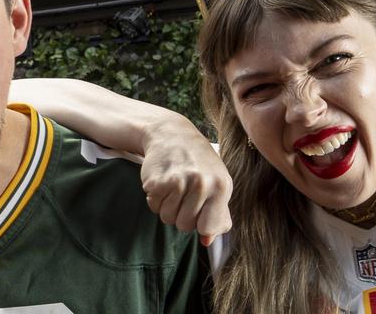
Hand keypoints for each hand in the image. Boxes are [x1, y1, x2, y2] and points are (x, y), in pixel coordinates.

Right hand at [140, 114, 231, 244]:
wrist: (172, 134)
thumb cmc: (199, 163)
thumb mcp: (217, 183)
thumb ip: (217, 213)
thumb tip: (207, 241)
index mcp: (221, 186)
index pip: (209, 227)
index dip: (201, 225)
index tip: (200, 213)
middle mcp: (201, 184)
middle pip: (184, 226)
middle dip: (181, 216)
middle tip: (183, 195)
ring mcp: (178, 182)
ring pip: (167, 218)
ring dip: (167, 207)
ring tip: (173, 187)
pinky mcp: (156, 181)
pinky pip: (153, 206)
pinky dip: (155, 199)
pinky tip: (162, 182)